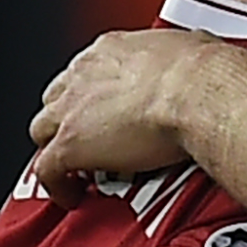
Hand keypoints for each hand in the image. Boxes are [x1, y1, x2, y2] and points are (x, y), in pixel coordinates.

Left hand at [30, 31, 227, 193]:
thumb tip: (202, 59)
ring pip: (42, 131)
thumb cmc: (204, 74)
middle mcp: (84, 75)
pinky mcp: (70, 145)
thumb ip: (185, 58)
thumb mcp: (195, 50)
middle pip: (56, 99)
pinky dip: (57, 185)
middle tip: (88, 138)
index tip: (107, 110)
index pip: (87, 72)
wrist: (197, 94)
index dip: (94, 96)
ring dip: (56, 149)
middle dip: (68, 119)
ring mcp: (72, 111)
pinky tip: (72, 196)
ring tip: (76, 168)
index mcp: (112, 50)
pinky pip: (47, 170)